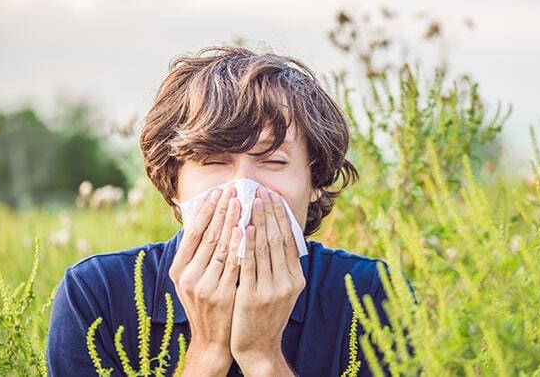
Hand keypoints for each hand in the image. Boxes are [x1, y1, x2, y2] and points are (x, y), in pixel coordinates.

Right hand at [168, 186, 241, 375]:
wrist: (212, 339)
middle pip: (207, 236)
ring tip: (241, 202)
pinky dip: (239, 246)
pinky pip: (233, 265)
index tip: (218, 191)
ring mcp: (204, 287)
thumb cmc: (205, 302)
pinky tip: (246, 229)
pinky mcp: (222, 295)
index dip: (206, 211)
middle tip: (233, 190)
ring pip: (220, 247)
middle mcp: (188, 277)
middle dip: (221, 210)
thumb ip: (197, 254)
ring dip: (232, 222)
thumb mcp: (192, 279)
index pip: (193, 233)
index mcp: (179, 270)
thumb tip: (206, 219)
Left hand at [230, 187, 305, 375]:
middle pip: (278, 239)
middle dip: (270, 213)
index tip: (274, 197)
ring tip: (251, 201)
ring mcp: (271, 290)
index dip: (282, 217)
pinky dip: (247, 244)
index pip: (289, 240)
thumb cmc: (265, 315)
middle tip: (262, 191)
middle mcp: (287, 282)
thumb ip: (280, 267)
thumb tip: (277, 236)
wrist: (258, 347)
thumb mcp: (281, 291)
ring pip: (265, 248)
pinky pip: (249, 264)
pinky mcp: (252, 296)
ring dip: (258, 221)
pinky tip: (244, 228)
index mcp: (296, 279)